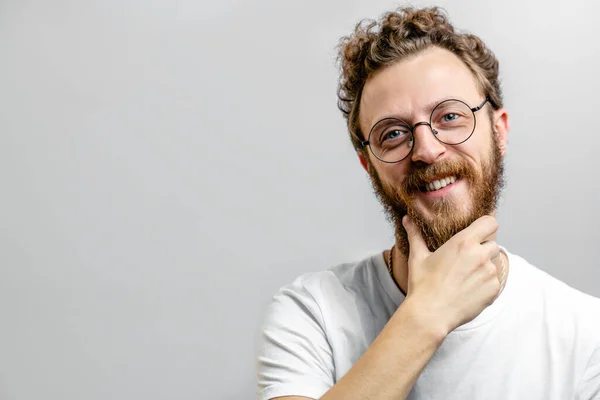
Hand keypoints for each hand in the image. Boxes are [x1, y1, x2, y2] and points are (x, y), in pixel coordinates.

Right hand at [402, 215, 505, 334]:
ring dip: (483, 268)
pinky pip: (494, 282)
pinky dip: (484, 285)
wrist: (430, 314)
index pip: (490, 222)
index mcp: (463, 242)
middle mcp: (480, 255)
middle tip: (464, 260)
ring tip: (463, 278)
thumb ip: (415, 234)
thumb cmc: (422, 285)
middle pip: (491, 244)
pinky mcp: (493, 290)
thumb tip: (407, 218)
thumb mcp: (418, 257)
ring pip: (492, 264)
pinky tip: (467, 291)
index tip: (478, 232)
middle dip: (482, 249)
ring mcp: (489, 274)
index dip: (485, 226)